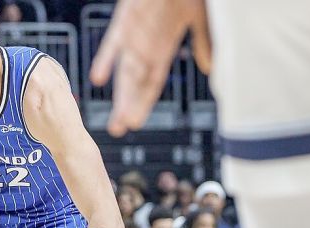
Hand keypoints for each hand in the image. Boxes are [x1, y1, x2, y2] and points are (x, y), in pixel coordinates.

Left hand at [90, 0, 211, 135]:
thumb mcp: (201, 16)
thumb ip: (204, 41)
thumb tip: (210, 71)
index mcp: (164, 45)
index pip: (152, 80)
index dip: (142, 102)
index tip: (134, 124)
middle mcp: (146, 42)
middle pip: (135, 80)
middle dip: (128, 105)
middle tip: (118, 129)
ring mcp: (136, 31)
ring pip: (126, 68)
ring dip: (121, 93)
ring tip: (114, 116)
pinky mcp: (127, 17)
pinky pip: (116, 40)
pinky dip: (108, 58)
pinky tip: (98, 79)